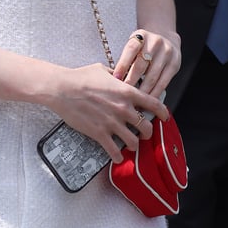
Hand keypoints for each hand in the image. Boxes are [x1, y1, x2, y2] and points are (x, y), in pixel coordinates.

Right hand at [47, 62, 169, 162]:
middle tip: (143, 134)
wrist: (62, 89)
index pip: (153, 104)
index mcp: (126, 92)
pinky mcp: (99, 133)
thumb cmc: (81, 77)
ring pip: (133, 141)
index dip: (162, 112)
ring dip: (134, 145)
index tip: (164, 117)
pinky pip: (114, 150)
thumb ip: (118, 76)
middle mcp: (123, 108)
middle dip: (147, 132)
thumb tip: (122, 77)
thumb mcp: (104, 70)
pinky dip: (117, 156)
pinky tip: (117, 157)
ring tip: (131, 145)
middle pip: (146, 127)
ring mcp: (112, 122)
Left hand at [112, 29, 180, 103]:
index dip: (122, 65)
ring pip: (152, 77)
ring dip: (142, 92)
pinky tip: (147, 100)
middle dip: (131, 82)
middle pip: (141, 65)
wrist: (166, 38)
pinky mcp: (175, 64)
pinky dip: (154, 93)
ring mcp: (167, 53)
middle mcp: (155, 42)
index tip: (115, 79)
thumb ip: (127, 58)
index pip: (130, 50)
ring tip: (134, 102)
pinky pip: (163, 82)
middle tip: (123, 95)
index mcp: (141, 36)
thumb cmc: (144, 47)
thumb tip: (115, 80)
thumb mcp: (135, 45)